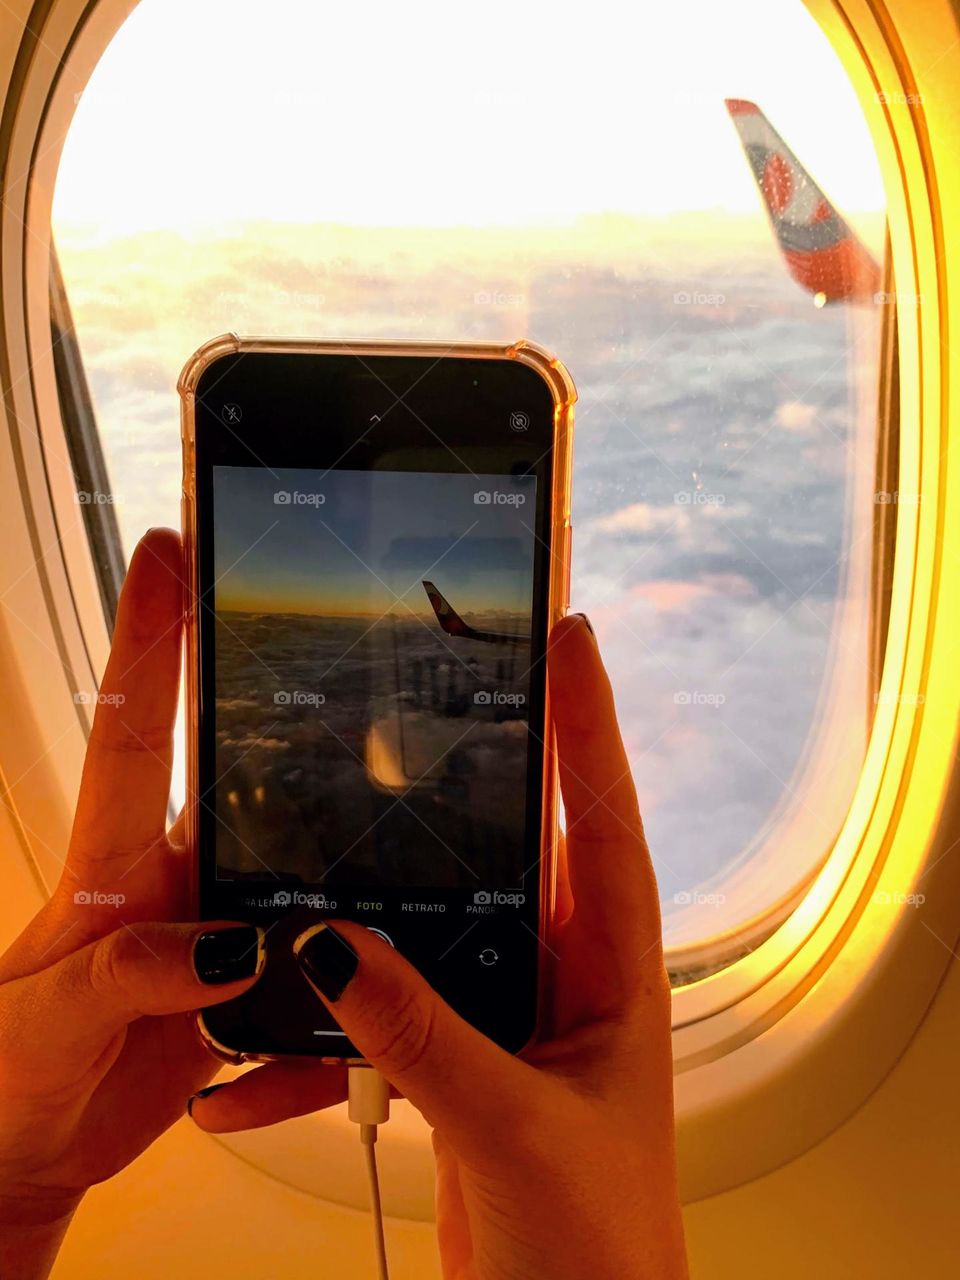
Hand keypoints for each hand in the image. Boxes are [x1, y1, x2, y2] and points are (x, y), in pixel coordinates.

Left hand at [0, 531, 318, 1279]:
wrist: (37, 1144)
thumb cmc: (18, 1074)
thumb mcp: (50, 1025)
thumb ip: (125, 976)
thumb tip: (226, 946)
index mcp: (114, 866)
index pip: (133, 733)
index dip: (148, 640)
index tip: (167, 554)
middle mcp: (174, 877)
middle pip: (242, 774)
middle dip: (289, 709)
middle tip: (353, 643)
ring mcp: (216, 923)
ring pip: (297, 864)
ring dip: (344, 853)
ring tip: (413, 816)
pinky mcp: (248, 980)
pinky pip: (312, 966)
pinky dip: (342, 984)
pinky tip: (369, 995)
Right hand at [192, 614, 687, 1279]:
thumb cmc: (600, 1249)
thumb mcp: (513, 1129)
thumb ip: (424, 1035)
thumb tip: (334, 950)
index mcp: (612, 972)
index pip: (603, 818)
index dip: (589, 721)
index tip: (568, 635)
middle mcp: (562, 978)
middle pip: (512, 846)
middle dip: (468, 775)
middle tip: (421, 691)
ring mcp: (506, 1018)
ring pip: (431, 927)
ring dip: (365, 913)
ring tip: (305, 859)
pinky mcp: (456, 1066)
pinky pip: (383, 1017)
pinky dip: (321, 1038)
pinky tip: (259, 1062)